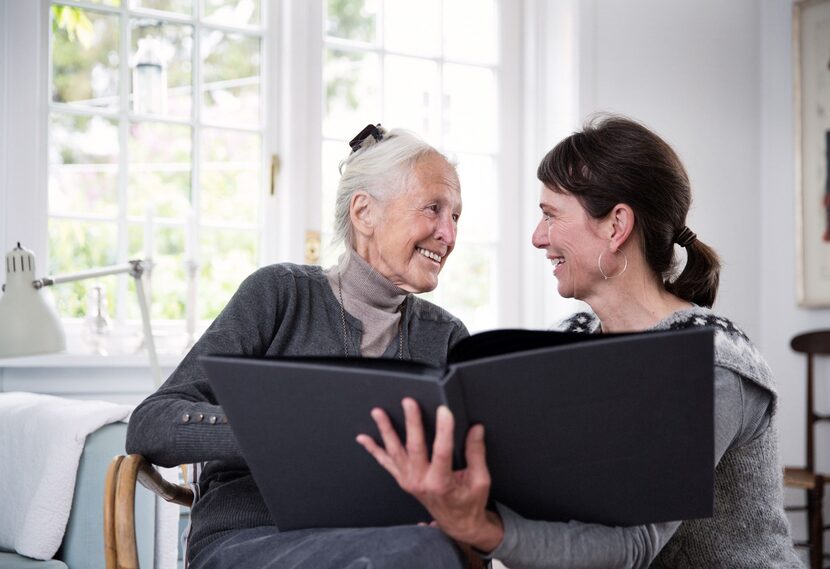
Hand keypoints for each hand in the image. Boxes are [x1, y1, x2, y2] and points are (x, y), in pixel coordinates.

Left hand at [356, 398, 503, 551]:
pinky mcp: (403, 480)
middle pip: (414, 447)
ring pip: (395, 451)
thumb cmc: (469, 503)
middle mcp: (421, 482)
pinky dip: (374, 450)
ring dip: (386, 430)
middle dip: (411, 422)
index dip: (444, 430)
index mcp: (441, 483)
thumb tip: (476, 429)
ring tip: (378, 413)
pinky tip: (364, 438)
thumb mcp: (480, 480)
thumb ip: (476, 453)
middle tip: (409, 402)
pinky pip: (386, 463)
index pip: (442, 452)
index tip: (445, 411)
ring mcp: (409, 481)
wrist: (458, 523)